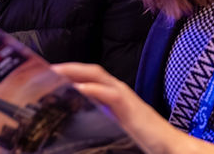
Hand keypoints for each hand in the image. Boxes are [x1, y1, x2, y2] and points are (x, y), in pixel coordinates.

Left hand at [52, 63, 213, 153]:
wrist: (168, 147)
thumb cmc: (142, 138)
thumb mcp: (114, 125)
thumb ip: (99, 116)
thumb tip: (74, 117)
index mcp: (113, 94)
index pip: (89, 76)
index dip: (69, 71)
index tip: (48, 73)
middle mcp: (118, 90)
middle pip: (90, 70)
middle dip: (68, 67)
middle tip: (45, 69)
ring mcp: (125, 96)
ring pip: (97, 75)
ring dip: (75, 72)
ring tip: (55, 73)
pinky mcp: (130, 107)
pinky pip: (108, 93)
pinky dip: (92, 89)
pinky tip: (77, 89)